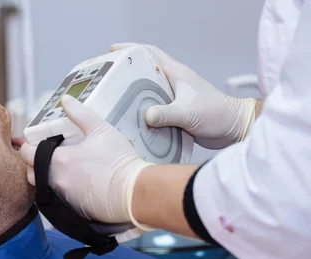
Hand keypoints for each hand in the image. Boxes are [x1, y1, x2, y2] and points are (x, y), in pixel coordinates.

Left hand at [20, 95, 153, 238]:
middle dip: (33, 163)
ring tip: (61, 168)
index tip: (37, 142)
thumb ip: (80, 113)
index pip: (27, 153)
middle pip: (30, 173)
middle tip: (46, 155)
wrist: (134, 192)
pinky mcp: (72, 209)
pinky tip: (74, 181)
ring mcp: (62, 197)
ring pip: (42, 186)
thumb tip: (65, 100)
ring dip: (45, 177)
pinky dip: (59, 190)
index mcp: (58, 160)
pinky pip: (56, 199)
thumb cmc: (119, 160)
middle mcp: (55, 180)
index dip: (29, 146)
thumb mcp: (101, 129)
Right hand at [110, 43, 256, 148]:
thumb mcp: (188, 113)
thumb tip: (146, 116)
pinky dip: (142, 112)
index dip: (131, 49)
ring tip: (113, 102)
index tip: (114, 51)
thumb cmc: (216, 114)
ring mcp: (174, 98)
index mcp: (176, 74)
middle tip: (107, 79)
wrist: (233, 128)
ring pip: (147, 92)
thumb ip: (166, 113)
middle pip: (145, 73)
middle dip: (126, 74)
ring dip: (133, 95)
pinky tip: (131, 121)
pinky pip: (153, 109)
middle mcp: (173, 83)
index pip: (151, 54)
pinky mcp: (175, 112)